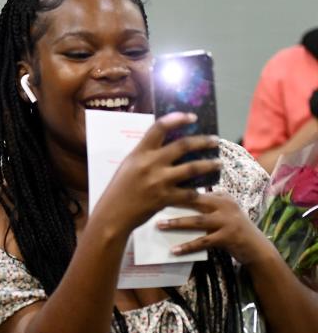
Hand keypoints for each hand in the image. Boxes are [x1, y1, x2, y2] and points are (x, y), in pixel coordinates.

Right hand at [95, 112, 221, 234]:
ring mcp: (159, 181)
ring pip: (192, 168)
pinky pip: (188, 192)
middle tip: (215, 140)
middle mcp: (151, 164)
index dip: (178, 118)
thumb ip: (145, 154)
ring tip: (218, 163)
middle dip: (203, 141)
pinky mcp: (165, 198)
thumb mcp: (128, 165)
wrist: (113, 215)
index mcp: (139, 153)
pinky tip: (203, 189)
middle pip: (183, 145)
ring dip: (209, 164)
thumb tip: (166, 144)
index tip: (192, 117)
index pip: (160, 127)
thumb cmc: (119, 189)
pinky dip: (197, 191)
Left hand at [157, 191, 269, 264]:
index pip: (196, 190)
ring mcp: (228, 221)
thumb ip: (205, 205)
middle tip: (152, 202)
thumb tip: (177, 199)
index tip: (157, 187)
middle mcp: (226, 205)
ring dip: (177, 223)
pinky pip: (203, 242)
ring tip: (159, 225)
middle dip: (173, 201)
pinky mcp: (228, 237)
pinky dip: (188, 246)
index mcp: (222, 196)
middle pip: (195, 201)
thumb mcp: (222, 212)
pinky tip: (174, 250)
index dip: (177, 188)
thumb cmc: (233, 229)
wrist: (257, 247)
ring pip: (197, 221)